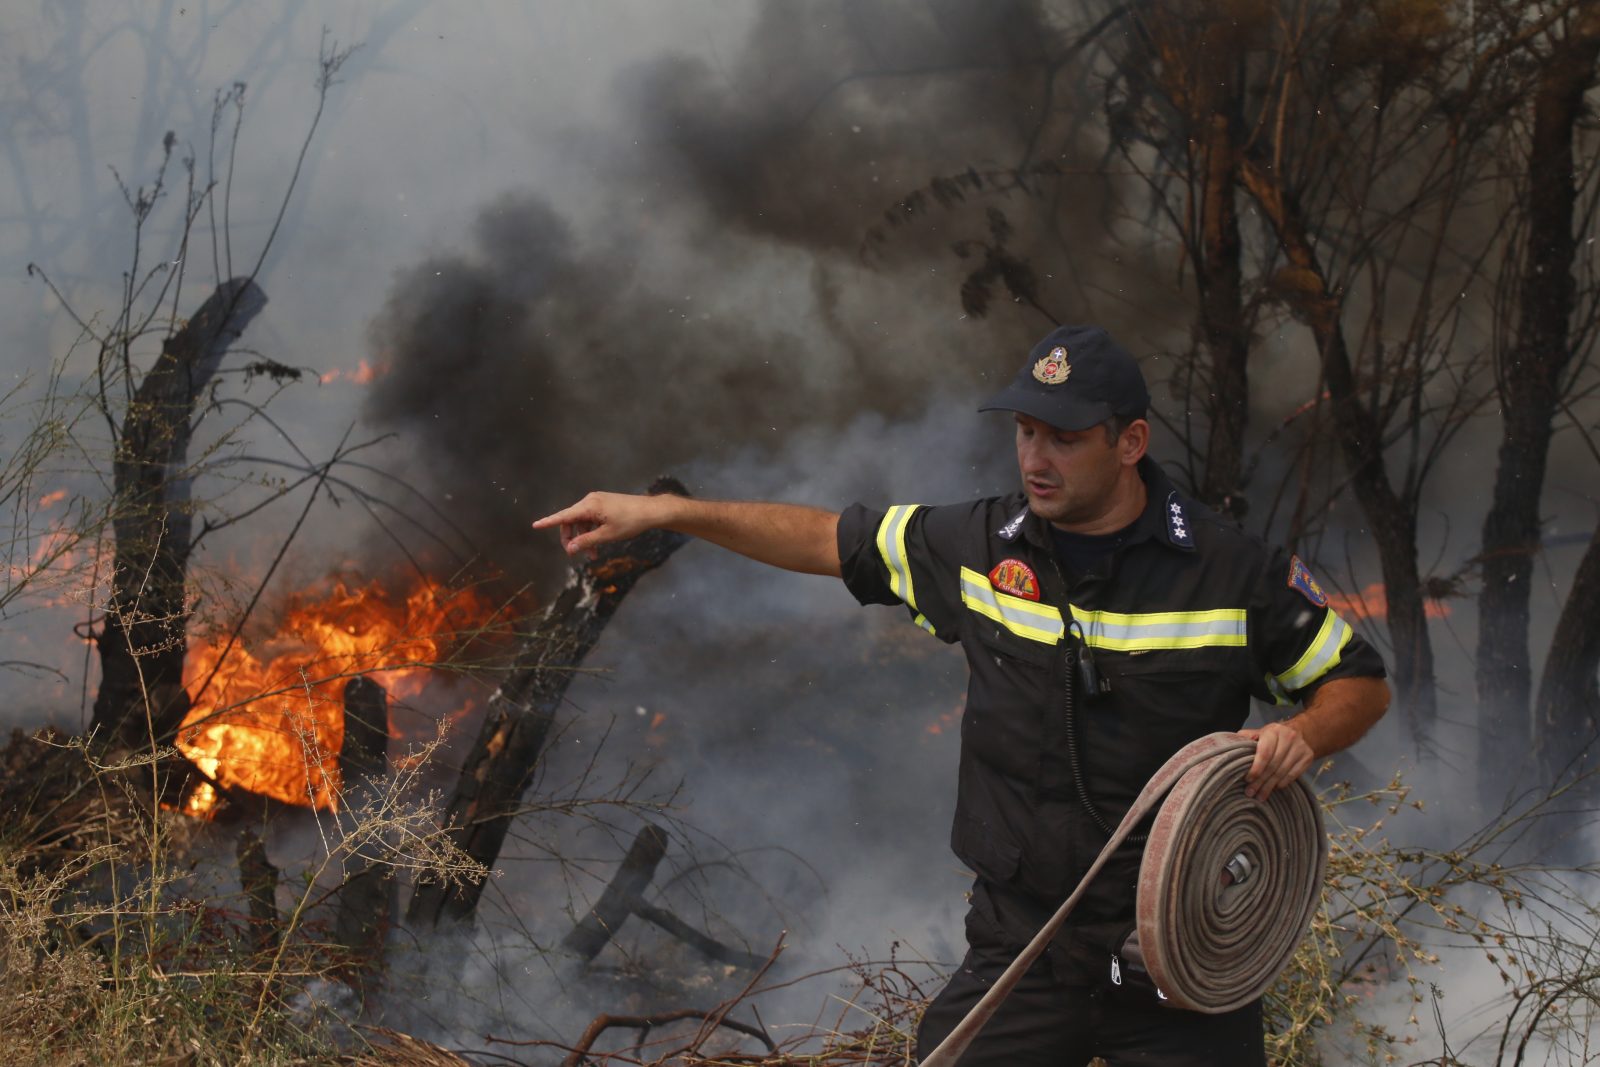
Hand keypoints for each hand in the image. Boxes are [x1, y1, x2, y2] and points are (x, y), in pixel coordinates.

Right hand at [532, 492, 667, 557]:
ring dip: (583, 538)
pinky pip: (590, 518)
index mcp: (590, 506)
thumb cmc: (630, 522)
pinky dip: (591, 531)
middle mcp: (590, 500)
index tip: (535, 525)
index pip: (564, 516)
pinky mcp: (603, 504)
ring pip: (581, 521)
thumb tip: (570, 548)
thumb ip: (587, 542)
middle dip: (570, 538)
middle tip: (572, 554)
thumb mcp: (607, 535)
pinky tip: (597, 545)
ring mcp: (597, 501)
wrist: (650, 511)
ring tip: (591, 555)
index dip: (549, 522)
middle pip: (571, 520)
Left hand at [1237, 720, 1313, 800]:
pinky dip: (1283, 782)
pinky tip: (1275, 788)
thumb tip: (1231, 745)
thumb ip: (1247, 738)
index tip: (1248, 780)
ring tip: (1261, 796)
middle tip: (1251, 793)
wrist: (1298, 732)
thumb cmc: (1272, 736)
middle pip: (1273, 765)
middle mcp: (1288, 737)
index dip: (1256, 768)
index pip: (1264, 753)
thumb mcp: (1259, 733)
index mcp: (1273, 731)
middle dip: (1261, 781)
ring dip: (1271, 786)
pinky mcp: (1308, 756)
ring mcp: (1300, 747)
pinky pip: (1294, 774)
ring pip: (1283, 771)